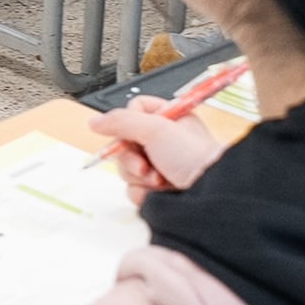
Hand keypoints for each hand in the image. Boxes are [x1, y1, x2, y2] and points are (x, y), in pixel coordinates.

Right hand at [89, 106, 224, 203]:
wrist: (209, 194)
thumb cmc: (194, 158)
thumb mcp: (155, 129)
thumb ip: (121, 121)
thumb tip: (95, 121)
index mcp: (169, 119)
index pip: (133, 111)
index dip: (129, 123)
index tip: (137, 133)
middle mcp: (163, 142)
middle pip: (124, 143)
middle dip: (132, 157)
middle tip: (144, 164)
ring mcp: (159, 165)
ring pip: (126, 168)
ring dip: (138, 176)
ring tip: (159, 180)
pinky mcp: (156, 189)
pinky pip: (132, 188)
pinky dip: (142, 192)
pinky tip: (157, 192)